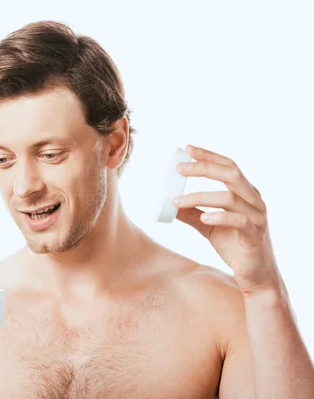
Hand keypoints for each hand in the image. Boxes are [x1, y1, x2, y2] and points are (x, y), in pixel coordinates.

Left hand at [173, 144, 281, 294]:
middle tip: (179, 169)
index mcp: (245, 193)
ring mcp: (257, 217)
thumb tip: (169, 203)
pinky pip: (239, 221)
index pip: (228, 166)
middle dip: (204, 168)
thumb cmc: (234, 246)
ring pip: (230, 197)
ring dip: (200, 196)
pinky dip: (219, 217)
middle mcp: (254, 200)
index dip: (209, 156)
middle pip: (230, 174)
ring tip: (177, 201)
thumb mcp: (207, 226)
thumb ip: (191, 213)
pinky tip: (203, 218)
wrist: (254, 276)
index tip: (187, 149)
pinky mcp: (255, 235)